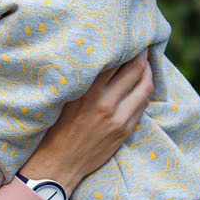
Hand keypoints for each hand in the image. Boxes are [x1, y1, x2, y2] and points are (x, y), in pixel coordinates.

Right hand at [19, 55, 152, 192]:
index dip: (124, 44)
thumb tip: (96, 57)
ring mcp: (117, 117)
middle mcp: (104, 103)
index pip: (113, 59)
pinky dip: (144, 89)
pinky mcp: (124, 129)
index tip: (125, 34)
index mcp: (85, 92)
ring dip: (147, 69)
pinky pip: (142, 103)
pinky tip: (142, 82)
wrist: (57, 165)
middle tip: (141, 42)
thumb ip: (81, 81)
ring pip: (144, 85)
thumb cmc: (52, 129)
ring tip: (145, 60)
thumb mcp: (61, 99)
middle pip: (135, 68)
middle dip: (141, 53)